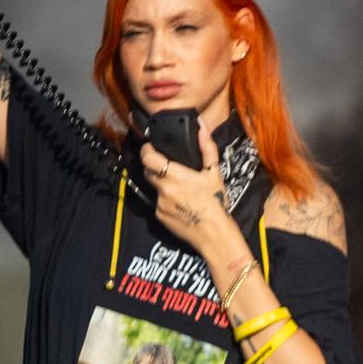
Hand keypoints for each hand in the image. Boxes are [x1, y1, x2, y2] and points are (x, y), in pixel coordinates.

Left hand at [143, 135, 240, 255]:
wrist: (214, 234)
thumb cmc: (216, 203)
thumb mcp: (215, 174)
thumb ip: (207, 150)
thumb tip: (202, 130)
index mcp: (176, 176)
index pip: (149, 158)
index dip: (146, 150)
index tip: (150, 147)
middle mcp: (163, 189)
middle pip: (148, 171)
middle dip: (154, 167)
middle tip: (167, 167)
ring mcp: (159, 203)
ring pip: (155, 187)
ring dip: (162, 185)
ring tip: (179, 189)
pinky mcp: (158, 216)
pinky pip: (158, 202)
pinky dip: (166, 200)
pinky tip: (180, 204)